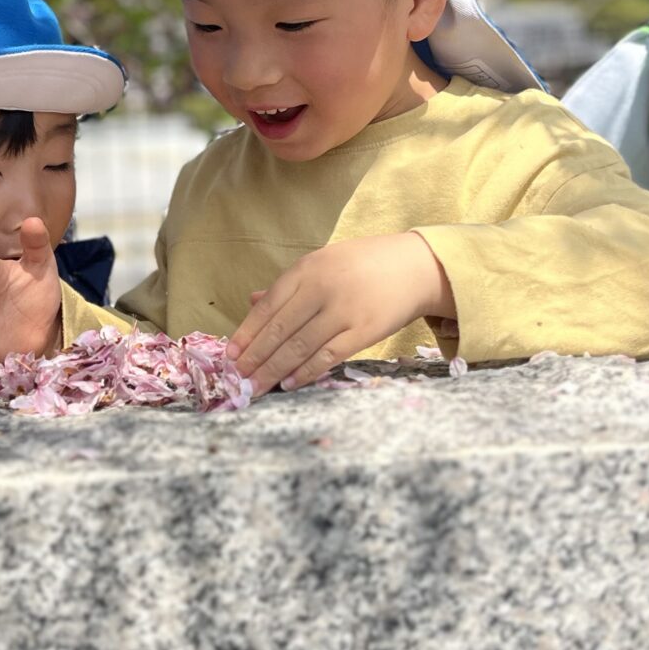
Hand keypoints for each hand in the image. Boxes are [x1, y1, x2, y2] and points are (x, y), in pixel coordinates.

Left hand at [227, 231, 454, 394]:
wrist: (417, 266)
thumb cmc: (365, 264)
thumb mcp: (324, 263)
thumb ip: (289, 286)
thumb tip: (252, 302)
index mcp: (308, 268)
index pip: (269, 306)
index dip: (247, 332)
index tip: (230, 353)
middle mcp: (322, 288)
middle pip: (280, 330)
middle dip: (255, 357)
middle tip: (237, 378)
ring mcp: (344, 310)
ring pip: (300, 346)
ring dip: (273, 370)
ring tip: (256, 386)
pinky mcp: (364, 331)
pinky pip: (328, 356)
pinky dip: (306, 372)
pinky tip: (289, 384)